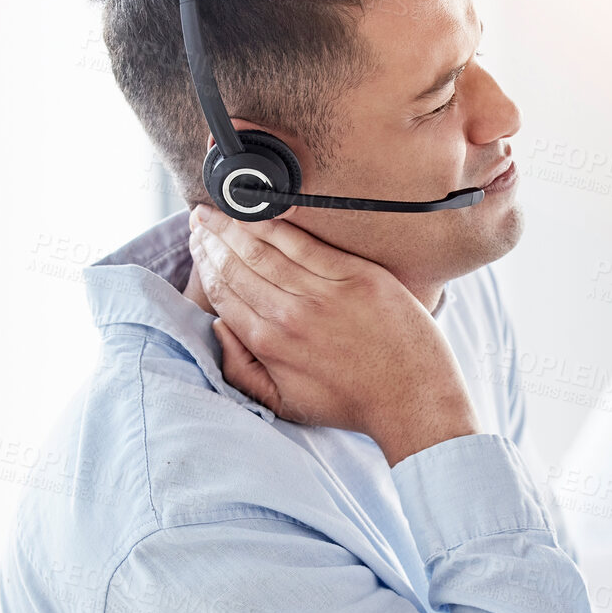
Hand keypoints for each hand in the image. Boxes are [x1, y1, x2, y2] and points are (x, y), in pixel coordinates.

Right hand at [187, 206, 479, 465]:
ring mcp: (325, 293)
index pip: (223, 292)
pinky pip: (308, 242)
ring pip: (267, 248)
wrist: (412, 398)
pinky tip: (265, 208)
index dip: (205, 263)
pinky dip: (279, 223)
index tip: (199, 244)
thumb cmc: (350, 402)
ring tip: (223, 210)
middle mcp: (290, 315)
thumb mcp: (283, 403)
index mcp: (269, 344)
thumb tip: (217, 328)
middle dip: (213, 238)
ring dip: (238, 225)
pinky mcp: (357, 276)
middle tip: (201, 219)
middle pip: (238, 264)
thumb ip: (240, 371)